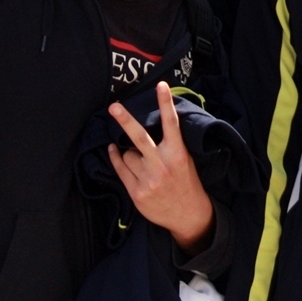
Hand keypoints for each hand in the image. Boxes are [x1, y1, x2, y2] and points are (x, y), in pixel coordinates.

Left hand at [108, 83, 214, 253]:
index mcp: (178, 154)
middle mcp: (162, 165)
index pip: (171, 123)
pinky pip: (120, 168)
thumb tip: (151, 126)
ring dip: (131, 155)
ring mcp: (148, 179)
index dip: (165, 103)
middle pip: (139, 138)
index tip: (161, 85)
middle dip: (125, 120)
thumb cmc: (186, 182)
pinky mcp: (136, 192)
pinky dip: (116, 158)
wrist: (188, 214)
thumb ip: (170, 145)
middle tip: (114, 106)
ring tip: (144, 165)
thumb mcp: (185, 160)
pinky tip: (114, 151)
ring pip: (127, 154)